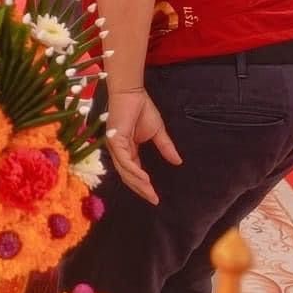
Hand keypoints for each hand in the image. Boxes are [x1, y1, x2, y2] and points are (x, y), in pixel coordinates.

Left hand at [105, 89, 181, 204]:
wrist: (132, 92)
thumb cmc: (141, 108)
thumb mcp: (157, 132)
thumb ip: (165, 147)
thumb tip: (178, 161)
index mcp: (127, 150)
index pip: (133, 172)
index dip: (143, 185)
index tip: (155, 197)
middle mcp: (119, 151)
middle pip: (128, 176)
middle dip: (141, 189)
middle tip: (153, 200)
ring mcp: (115, 146)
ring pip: (125, 171)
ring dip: (138, 183)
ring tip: (150, 193)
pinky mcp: (114, 139)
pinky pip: (124, 160)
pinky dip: (133, 170)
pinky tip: (144, 179)